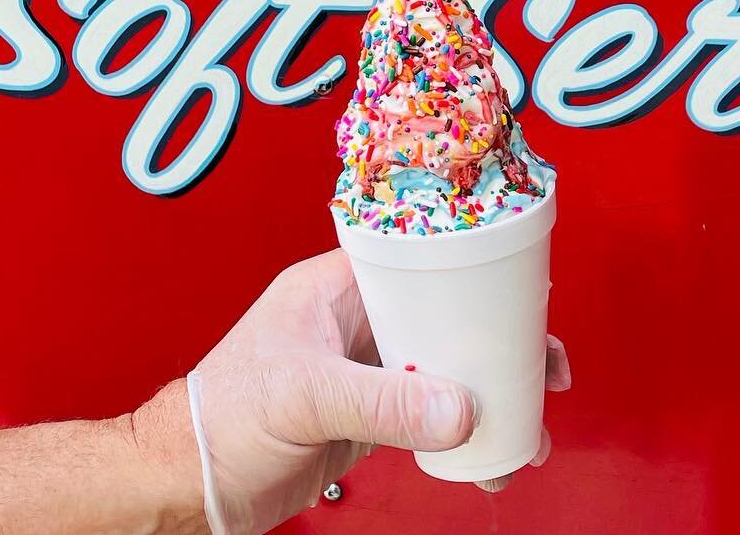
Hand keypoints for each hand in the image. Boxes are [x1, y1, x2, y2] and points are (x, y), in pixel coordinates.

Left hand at [144, 250, 568, 534]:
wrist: (194, 482)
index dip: (470, 268)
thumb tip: (460, 409)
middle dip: (498, 337)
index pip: (416, 256)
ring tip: (532, 416)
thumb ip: (383, 403)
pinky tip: (490, 448)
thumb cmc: (223, 416)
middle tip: (545, 360)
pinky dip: (467, 429)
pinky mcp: (370, 414)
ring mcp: (367, 368)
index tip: (519, 287)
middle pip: (444, 313)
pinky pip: (432, 413)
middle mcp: (357, 319)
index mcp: (338, 285)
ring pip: (446, 365)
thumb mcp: (306, 396)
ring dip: (490, 388)